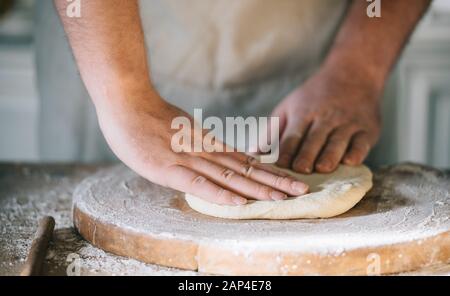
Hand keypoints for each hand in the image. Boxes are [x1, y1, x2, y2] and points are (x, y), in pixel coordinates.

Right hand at [95, 88, 308, 205]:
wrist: (127, 101)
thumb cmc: (149, 117)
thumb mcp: (181, 130)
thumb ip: (198, 144)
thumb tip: (211, 156)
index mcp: (209, 144)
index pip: (245, 161)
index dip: (269, 172)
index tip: (290, 180)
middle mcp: (206, 151)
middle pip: (246, 169)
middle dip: (275, 181)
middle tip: (302, 190)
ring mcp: (189, 159)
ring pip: (230, 176)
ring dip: (258, 189)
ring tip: (283, 198)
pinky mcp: (170, 169)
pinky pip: (199, 184)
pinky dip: (220, 194)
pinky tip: (239, 203)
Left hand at [272, 68, 381, 173]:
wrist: (352, 74)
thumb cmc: (313, 97)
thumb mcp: (289, 107)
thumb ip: (272, 131)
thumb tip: (252, 153)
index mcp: (303, 113)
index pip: (292, 136)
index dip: (285, 152)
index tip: (278, 167)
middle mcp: (325, 118)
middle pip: (313, 140)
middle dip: (306, 155)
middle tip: (299, 171)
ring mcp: (347, 124)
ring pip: (337, 142)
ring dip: (330, 155)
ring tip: (322, 169)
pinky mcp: (367, 130)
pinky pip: (362, 143)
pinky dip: (356, 152)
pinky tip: (350, 161)